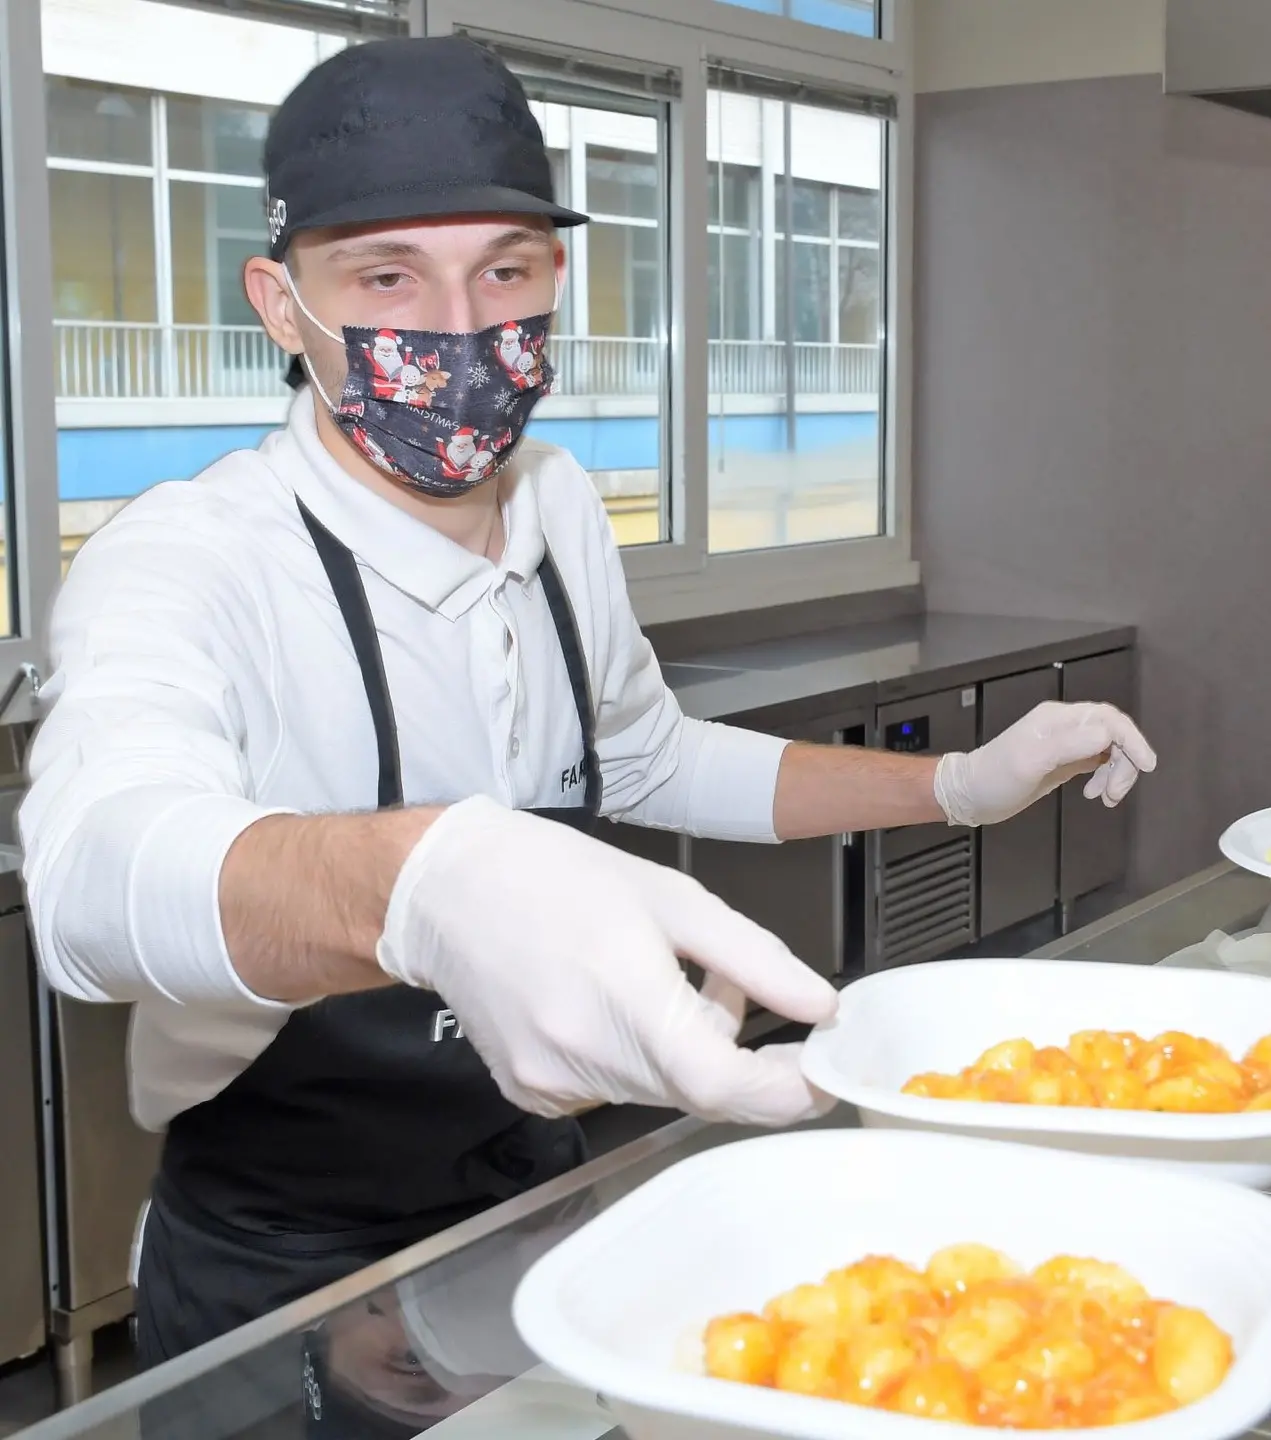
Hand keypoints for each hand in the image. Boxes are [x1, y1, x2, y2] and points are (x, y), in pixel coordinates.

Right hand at [376, 796, 836, 1125]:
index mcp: (623, 994)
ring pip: (660, 1092)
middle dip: (737, 1055)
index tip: (818, 1074)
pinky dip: (638, 1059)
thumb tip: (820, 1007)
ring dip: (686, 1053)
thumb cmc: (556, 878)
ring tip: (657, 979)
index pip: (722, 1083)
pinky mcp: (531, 1092)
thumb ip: (753, 958)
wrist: (448, 890)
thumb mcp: (671, 897)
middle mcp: (582, 1053)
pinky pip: (616, 1090)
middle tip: (729, 987)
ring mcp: (551, 1082)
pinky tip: (612, 1004)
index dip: (783, 1091)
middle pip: (697, 1091)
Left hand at [933, 701, 1156, 828]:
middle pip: (1113, 734)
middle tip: (1115, 794)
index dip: (1132, 740)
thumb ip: (1067, 746)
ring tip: (1106, 798)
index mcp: (1057, 720)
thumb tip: (1106, 735)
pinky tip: (1097, 794)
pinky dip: (1105, 777)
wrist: (971, 795)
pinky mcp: (1064, 760)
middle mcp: (1064, 727)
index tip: (1146, 765)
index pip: (1108, 720)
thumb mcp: (1030, 761)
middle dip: (1124, 763)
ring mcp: (1065, 744)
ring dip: (1117, 773)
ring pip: (1109, 750)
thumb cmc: (994, 778)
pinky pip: (1098, 762)